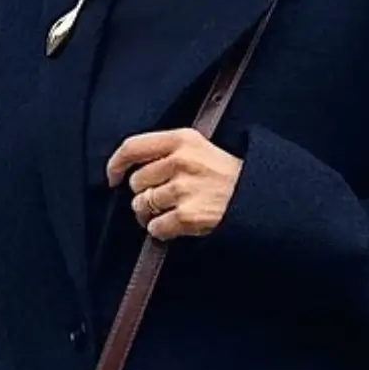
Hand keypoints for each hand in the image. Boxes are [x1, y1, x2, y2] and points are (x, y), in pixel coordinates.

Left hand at [106, 127, 242, 239]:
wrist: (256, 198)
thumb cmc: (225, 176)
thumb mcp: (198, 148)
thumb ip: (166, 151)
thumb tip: (129, 170)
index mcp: (182, 139)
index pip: (132, 147)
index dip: (115, 164)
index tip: (112, 178)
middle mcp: (181, 161)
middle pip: (137, 183)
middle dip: (143, 195)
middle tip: (161, 200)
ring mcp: (184, 189)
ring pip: (142, 207)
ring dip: (151, 215)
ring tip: (170, 213)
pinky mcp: (188, 216)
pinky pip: (155, 227)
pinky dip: (161, 231)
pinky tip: (176, 226)